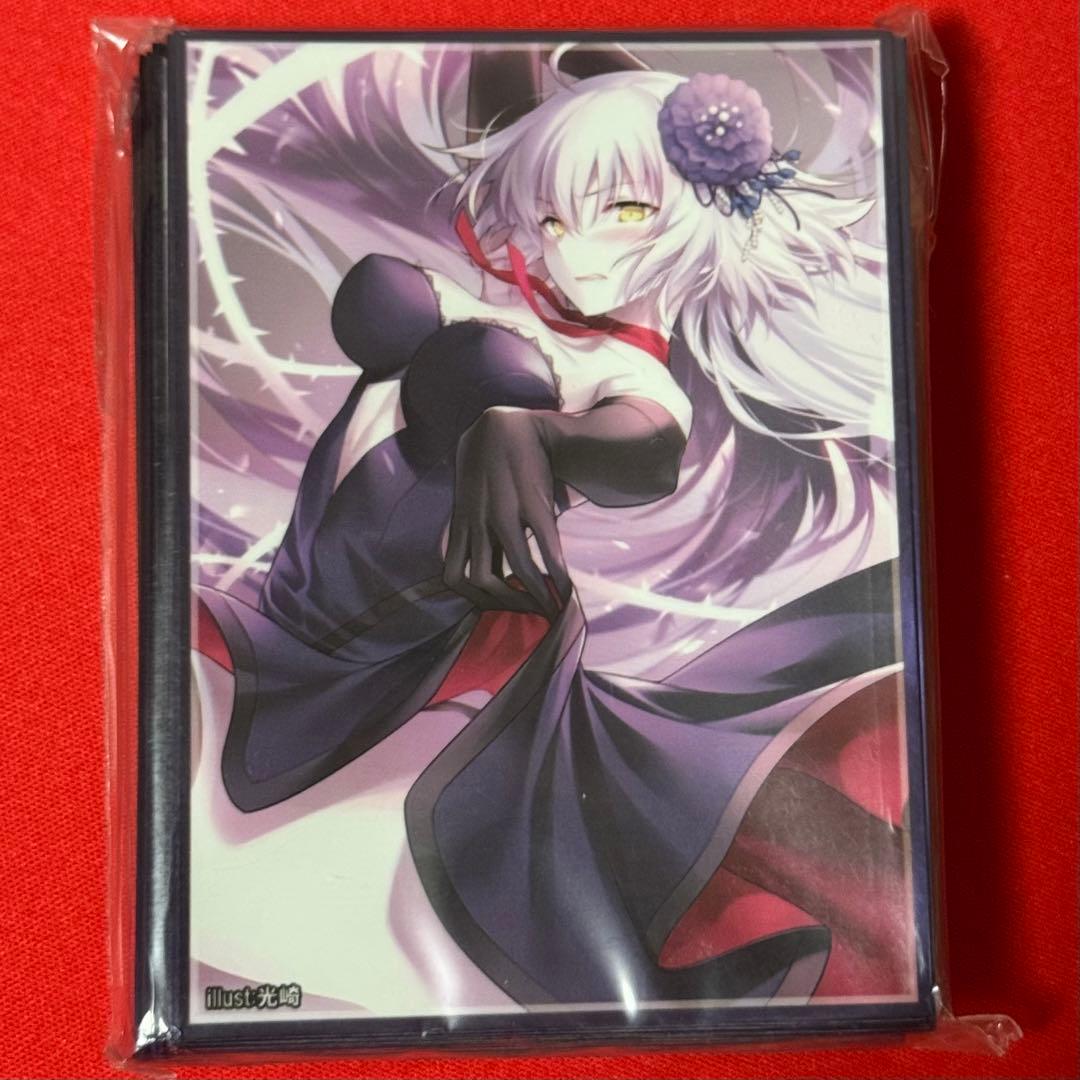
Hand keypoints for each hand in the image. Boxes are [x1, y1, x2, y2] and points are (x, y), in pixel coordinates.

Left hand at [443, 407, 570, 620]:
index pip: (454, 577)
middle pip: (482, 580)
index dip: (473, 600)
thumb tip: (487, 560)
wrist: (507, 423)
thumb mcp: (468, 495)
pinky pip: (545, 545)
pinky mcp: (533, 500)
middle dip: (507, 605)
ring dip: (535, 594)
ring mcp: (504, 511)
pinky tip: (566, 584)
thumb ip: (472, 526)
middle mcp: (477, 520)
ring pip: (516, 568)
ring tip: (552, 606)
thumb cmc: (489, 462)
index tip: (496, 607)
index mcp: (461, 522)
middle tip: (529, 613)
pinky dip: (556, 572)